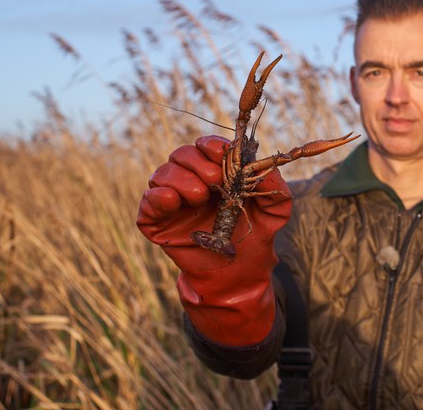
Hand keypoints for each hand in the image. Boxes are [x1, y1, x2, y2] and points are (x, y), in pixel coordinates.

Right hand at [137, 135, 291, 345]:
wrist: (240, 277)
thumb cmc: (255, 239)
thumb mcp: (275, 212)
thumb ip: (275, 186)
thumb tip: (264, 167)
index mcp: (215, 174)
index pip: (204, 147)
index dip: (211, 146)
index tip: (222, 154)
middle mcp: (190, 183)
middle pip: (181, 156)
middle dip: (196, 162)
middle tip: (213, 180)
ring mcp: (172, 203)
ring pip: (161, 174)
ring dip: (180, 179)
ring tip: (199, 197)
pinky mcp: (157, 224)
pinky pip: (147, 203)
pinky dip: (156, 197)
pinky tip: (172, 201)